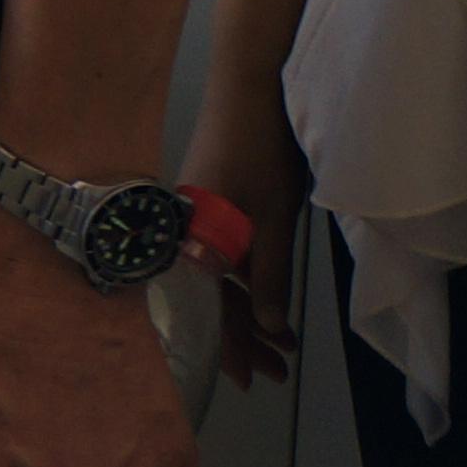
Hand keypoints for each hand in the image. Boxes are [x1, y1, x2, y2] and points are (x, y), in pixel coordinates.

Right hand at [179, 90, 310, 389]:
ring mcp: (195, 218)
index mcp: (192, 242)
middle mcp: (184, 234)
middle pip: (210, 299)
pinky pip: (221, 257)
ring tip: (282, 345)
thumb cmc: (259, 152)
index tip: (250, 380)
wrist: (249, 86)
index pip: (207, 310)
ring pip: (218, 279)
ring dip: (250, 312)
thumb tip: (271, 328)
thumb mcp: (272, 221)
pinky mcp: (208, 204)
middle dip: (244, 338)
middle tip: (277, 371)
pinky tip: (267, 296)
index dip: (230, 348)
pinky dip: (246, 282)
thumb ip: (270, 277)